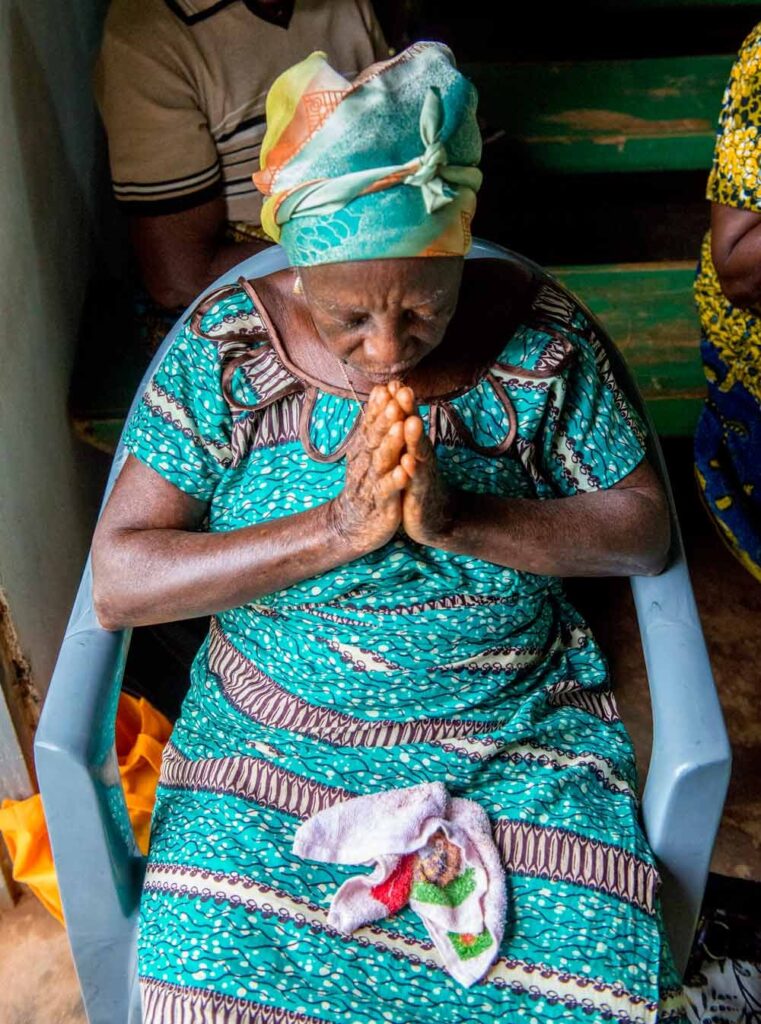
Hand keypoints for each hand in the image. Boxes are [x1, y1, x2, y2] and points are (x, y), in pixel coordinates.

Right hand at [328, 382, 412, 552]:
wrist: (353, 524)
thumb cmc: (366, 483)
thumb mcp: (368, 452)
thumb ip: (375, 424)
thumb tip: (381, 390)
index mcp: (364, 449)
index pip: (370, 424)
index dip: (378, 406)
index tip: (387, 386)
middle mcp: (365, 463)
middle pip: (374, 438)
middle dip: (385, 419)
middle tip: (394, 401)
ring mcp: (372, 483)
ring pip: (381, 461)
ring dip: (391, 444)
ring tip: (401, 427)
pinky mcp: (381, 504)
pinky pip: (387, 490)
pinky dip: (395, 480)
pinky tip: (403, 471)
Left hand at [399, 399, 453, 545]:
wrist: (436, 517)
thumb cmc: (419, 482)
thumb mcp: (411, 454)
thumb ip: (405, 430)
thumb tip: (398, 402)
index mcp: (414, 445)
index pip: (406, 419)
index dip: (400, 402)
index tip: (392, 381)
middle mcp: (420, 455)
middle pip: (414, 430)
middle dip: (408, 411)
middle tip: (403, 390)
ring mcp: (422, 474)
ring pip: (418, 453)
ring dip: (414, 438)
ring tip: (410, 422)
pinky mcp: (420, 495)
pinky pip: (416, 482)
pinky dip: (412, 472)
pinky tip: (408, 463)